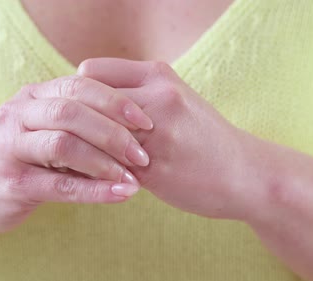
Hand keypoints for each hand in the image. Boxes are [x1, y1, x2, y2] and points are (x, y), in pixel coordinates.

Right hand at [0, 75, 152, 232]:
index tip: (148, 122)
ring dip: (105, 162)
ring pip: (63, 144)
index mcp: (34, 96)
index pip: (80, 85)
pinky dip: (94, 190)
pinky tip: (121, 195)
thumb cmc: (26, 159)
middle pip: (72, 111)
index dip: (117, 102)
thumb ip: (81, 122)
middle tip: (143, 156)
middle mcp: (18, 114)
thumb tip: (139, 124)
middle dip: (114, 132)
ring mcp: (10, 147)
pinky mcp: (11, 182)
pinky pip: (58, 184)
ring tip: (134, 178)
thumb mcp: (48, 131)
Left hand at [78, 59, 248, 219]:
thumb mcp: (177, 98)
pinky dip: (95, 171)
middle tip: (69, 138)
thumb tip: (87, 97)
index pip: (89, 72)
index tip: (81, 112)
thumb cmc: (204, 137)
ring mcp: (155, 134)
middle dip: (74, 121)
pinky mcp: (152, 170)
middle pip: (84, 101)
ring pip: (91, 135)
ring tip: (77, 159)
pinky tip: (98, 177)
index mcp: (159, 75)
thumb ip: (137, 92)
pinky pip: (105, 166)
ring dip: (81, 148)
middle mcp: (156, 98)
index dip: (79, 93)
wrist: (243, 173)